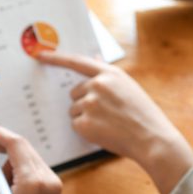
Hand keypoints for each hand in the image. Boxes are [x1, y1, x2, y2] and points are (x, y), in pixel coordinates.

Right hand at [0, 121, 61, 193]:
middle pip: (23, 149)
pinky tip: (7, 191)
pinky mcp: (54, 189)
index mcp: (33, 181)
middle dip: (1, 148)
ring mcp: (54, 184)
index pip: (16, 144)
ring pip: (28, 159)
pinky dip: (18, 172)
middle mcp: (48, 179)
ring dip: (9, 163)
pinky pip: (34, 170)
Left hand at [36, 52, 192, 193]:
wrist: (152, 138)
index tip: (41, 55)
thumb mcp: (129, 87)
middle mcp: (97, 85)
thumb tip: (94, 60)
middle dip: (84, 102)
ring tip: (108, 124)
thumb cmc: (144, 115)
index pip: (76, 61)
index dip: (56, 58)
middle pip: (75, 92)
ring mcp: (89, 103)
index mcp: (110, 74)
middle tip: (105, 114)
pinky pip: (76, 124)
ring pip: (74, 109)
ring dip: (85, 117)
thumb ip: (108, 75)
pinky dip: (86, 130)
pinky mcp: (84, 122)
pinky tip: (104, 132)